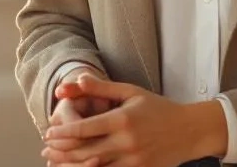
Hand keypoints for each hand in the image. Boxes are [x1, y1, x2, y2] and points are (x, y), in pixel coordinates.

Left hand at [41, 76, 227, 166]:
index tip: (48, 133)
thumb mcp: (131, 92)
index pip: (85, 129)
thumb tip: (77, 78)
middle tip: (46, 150)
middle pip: (86, 151)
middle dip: (62, 152)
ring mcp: (134, 160)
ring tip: (57, 162)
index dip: (63, 133)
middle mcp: (127, 142)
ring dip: (73, 165)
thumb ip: (102, 88)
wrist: (190, 131)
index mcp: (123, 120)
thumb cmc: (158, 108)